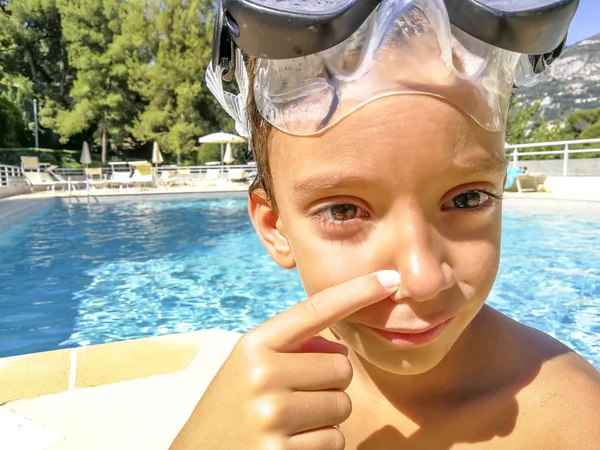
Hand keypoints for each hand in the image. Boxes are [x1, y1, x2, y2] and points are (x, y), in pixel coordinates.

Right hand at [170, 270, 400, 449]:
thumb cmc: (230, 406)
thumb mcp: (248, 365)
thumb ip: (291, 349)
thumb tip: (340, 353)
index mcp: (255, 345)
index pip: (316, 310)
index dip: (357, 292)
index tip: (390, 279)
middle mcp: (263, 375)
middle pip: (342, 369)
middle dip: (330, 384)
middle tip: (298, 396)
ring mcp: (272, 416)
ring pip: (343, 407)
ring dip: (327, 416)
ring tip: (290, 421)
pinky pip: (335, 441)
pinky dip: (321, 444)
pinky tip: (291, 444)